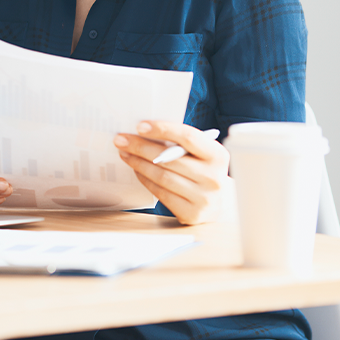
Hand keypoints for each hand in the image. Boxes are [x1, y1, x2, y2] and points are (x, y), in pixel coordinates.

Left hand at [114, 121, 231, 224]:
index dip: (163, 129)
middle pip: (169, 159)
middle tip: (121, 140)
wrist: (218, 204)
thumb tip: (145, 132)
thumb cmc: (203, 171)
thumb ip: (181, 144)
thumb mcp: (201, 155)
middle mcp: (214, 177)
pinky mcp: (191, 213)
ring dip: (139, 163)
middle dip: (141, 147)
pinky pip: (161, 193)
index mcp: (218, 155)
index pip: (188, 137)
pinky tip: (137, 170)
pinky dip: (145, 180)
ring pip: (162, 176)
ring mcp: (203, 198)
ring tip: (125, 153)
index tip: (140, 126)